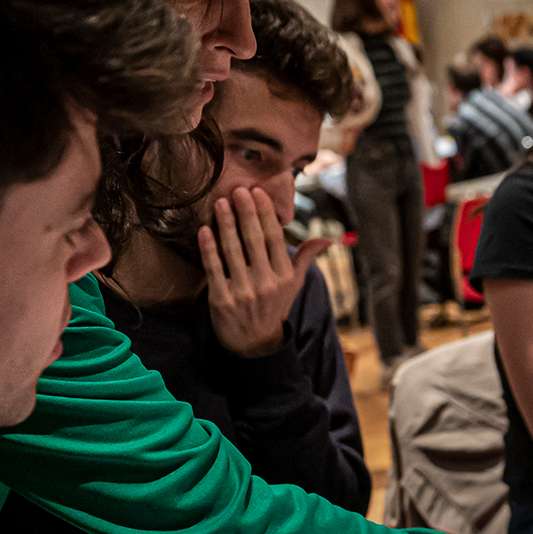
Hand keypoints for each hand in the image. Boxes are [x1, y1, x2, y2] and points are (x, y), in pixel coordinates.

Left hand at [199, 187, 331, 357]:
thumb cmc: (273, 307)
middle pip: (254, 240)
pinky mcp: (222, 300)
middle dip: (246, 212)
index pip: (274, 238)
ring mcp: (243, 292)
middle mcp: (266, 283)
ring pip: (233, 251)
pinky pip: (214, 268)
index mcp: (284, 276)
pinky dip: (209, 248)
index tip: (257, 192)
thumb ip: (305, 259)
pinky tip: (205, 230)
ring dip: (226, 224)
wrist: (254, 344)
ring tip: (220, 203)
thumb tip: (327, 241)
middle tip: (238, 190)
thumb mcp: (293, 285)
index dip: (265, 214)